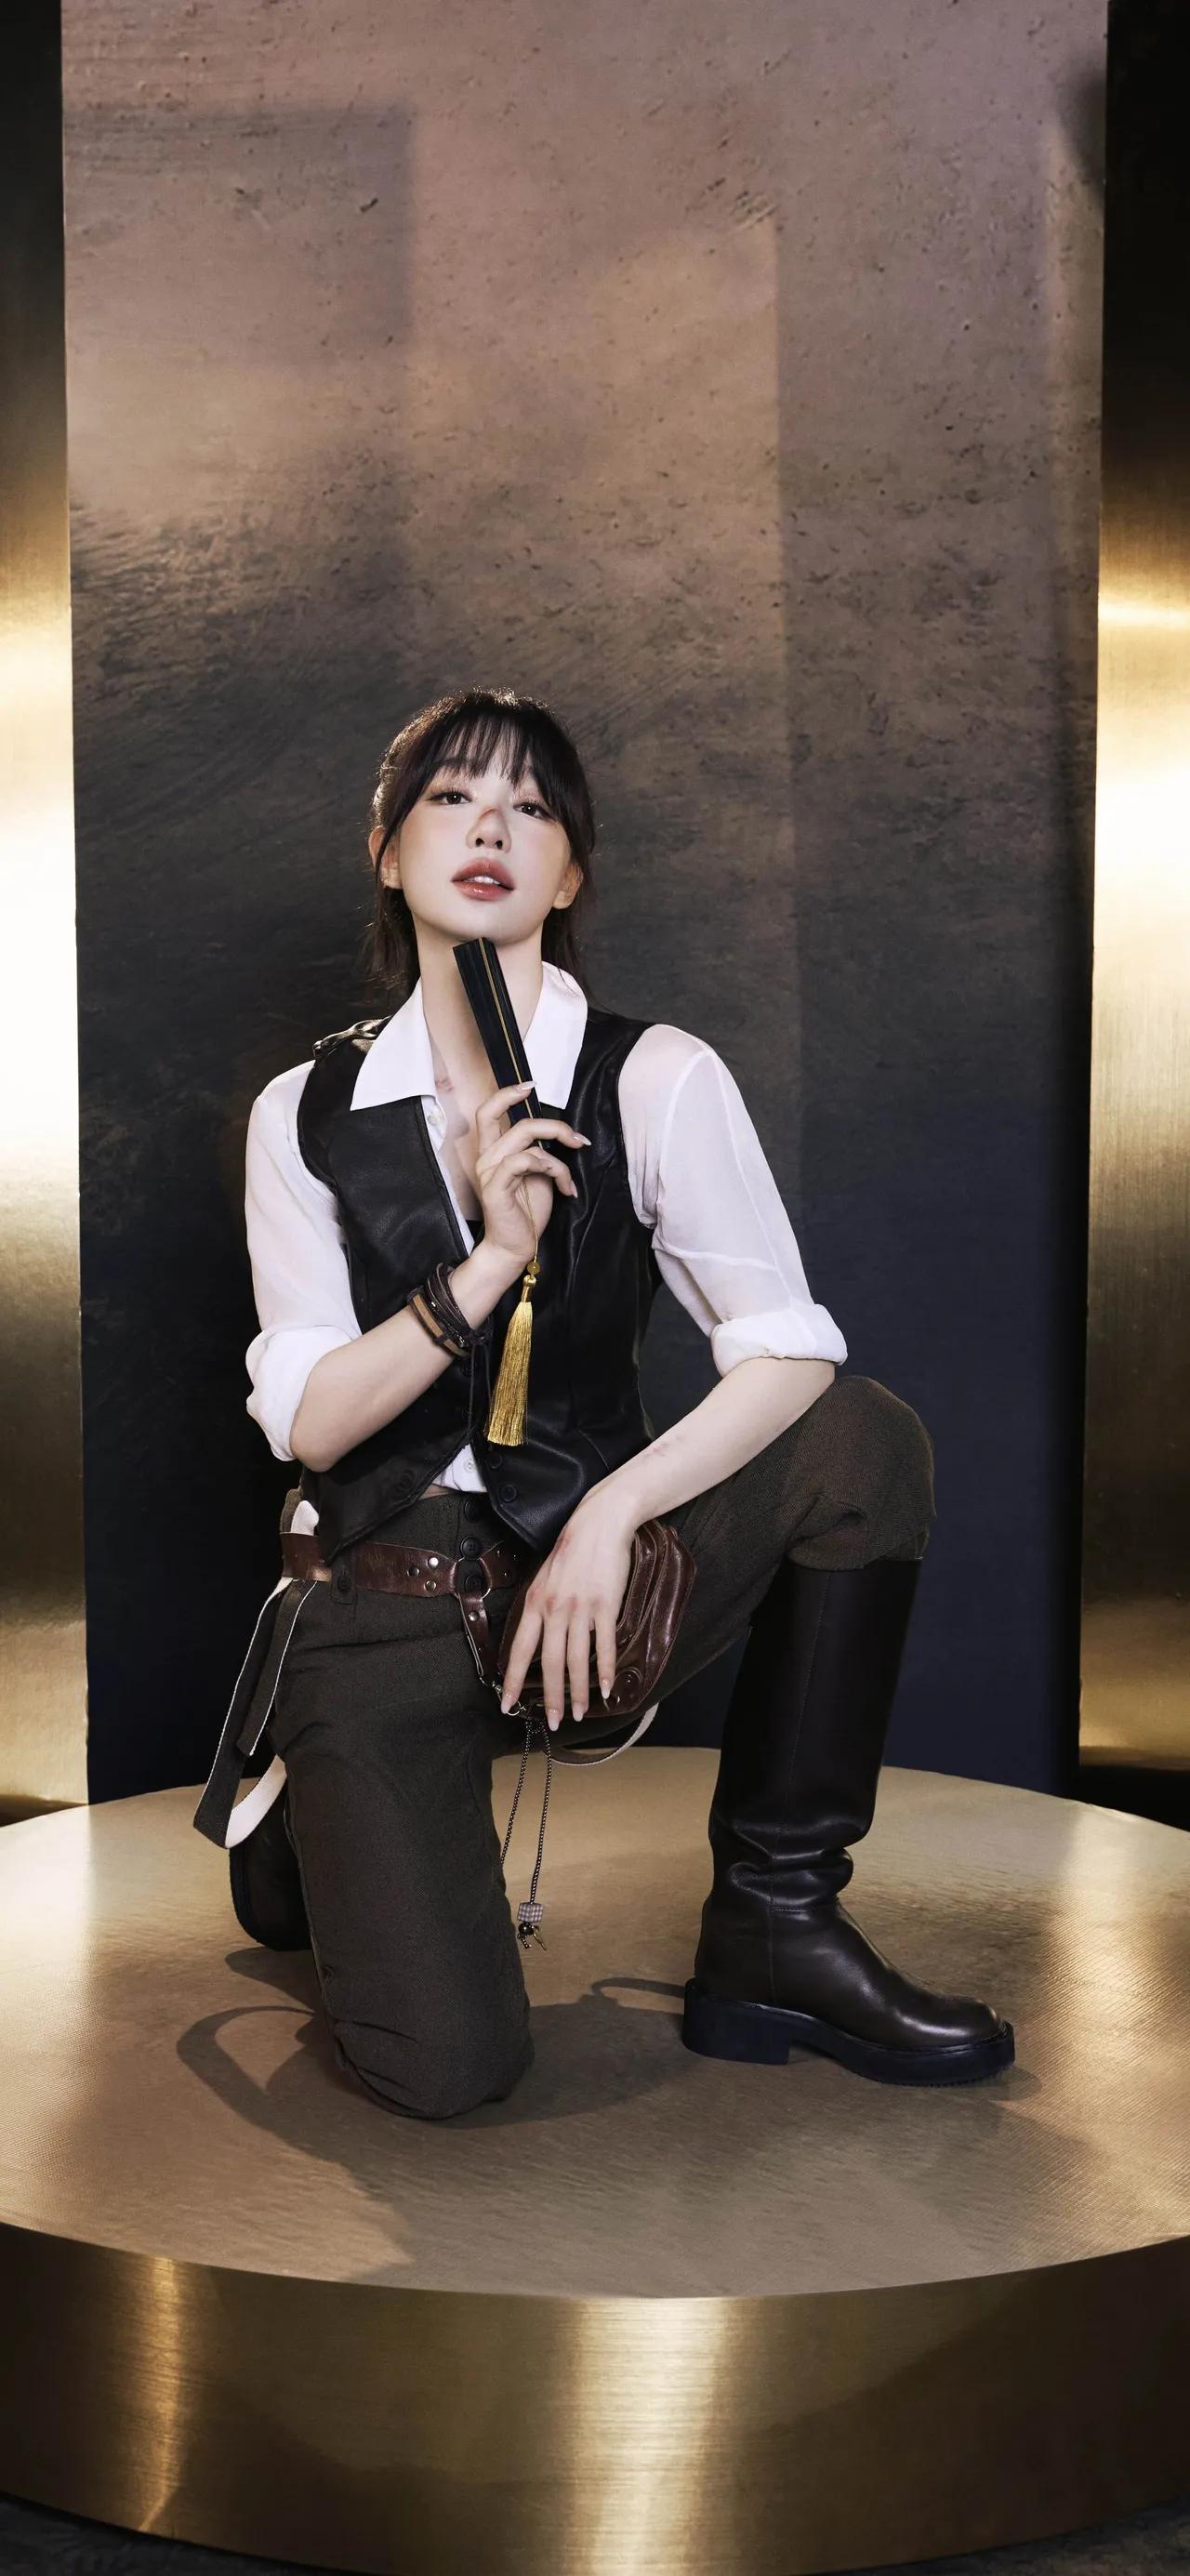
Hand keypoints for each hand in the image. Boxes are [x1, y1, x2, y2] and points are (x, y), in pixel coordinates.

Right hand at [474, 1079, 589, 1271]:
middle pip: (520, 1124)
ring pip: (527, 1142)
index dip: (507, 1093)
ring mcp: (489, 1172)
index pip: (488, 1112)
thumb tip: (562, 1134)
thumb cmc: (526, 1211)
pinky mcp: (495, 1187)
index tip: (530, 1086)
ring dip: (559, 1159)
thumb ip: (541, 1152)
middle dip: (555, 1127)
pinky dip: (551, 1169)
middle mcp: (486, 1158)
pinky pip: (525, 1162)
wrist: (515, 1247)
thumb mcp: (538, 1174)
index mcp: (493, 1151)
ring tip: (569, 1181)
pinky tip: (564, 1188)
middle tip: (577, 1140)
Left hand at [498, 1490, 636, 1728]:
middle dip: (550, 1697)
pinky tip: (606, 1689)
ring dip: (578, 1691)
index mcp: (534, 1603)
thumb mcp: (544, 1577)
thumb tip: (536, 1637)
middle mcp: (554, 1609)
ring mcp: (580, 1609)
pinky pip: (604, 1645)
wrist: (599, 1524)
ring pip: (576, 1660)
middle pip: (549, 1663)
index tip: (507, 1704)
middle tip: (553, 1723)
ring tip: (580, 1714)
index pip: (520, 1650)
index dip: (512, 1680)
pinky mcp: (605, 1606)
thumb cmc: (572, 1551)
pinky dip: (605, 1670)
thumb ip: (540, 1607)